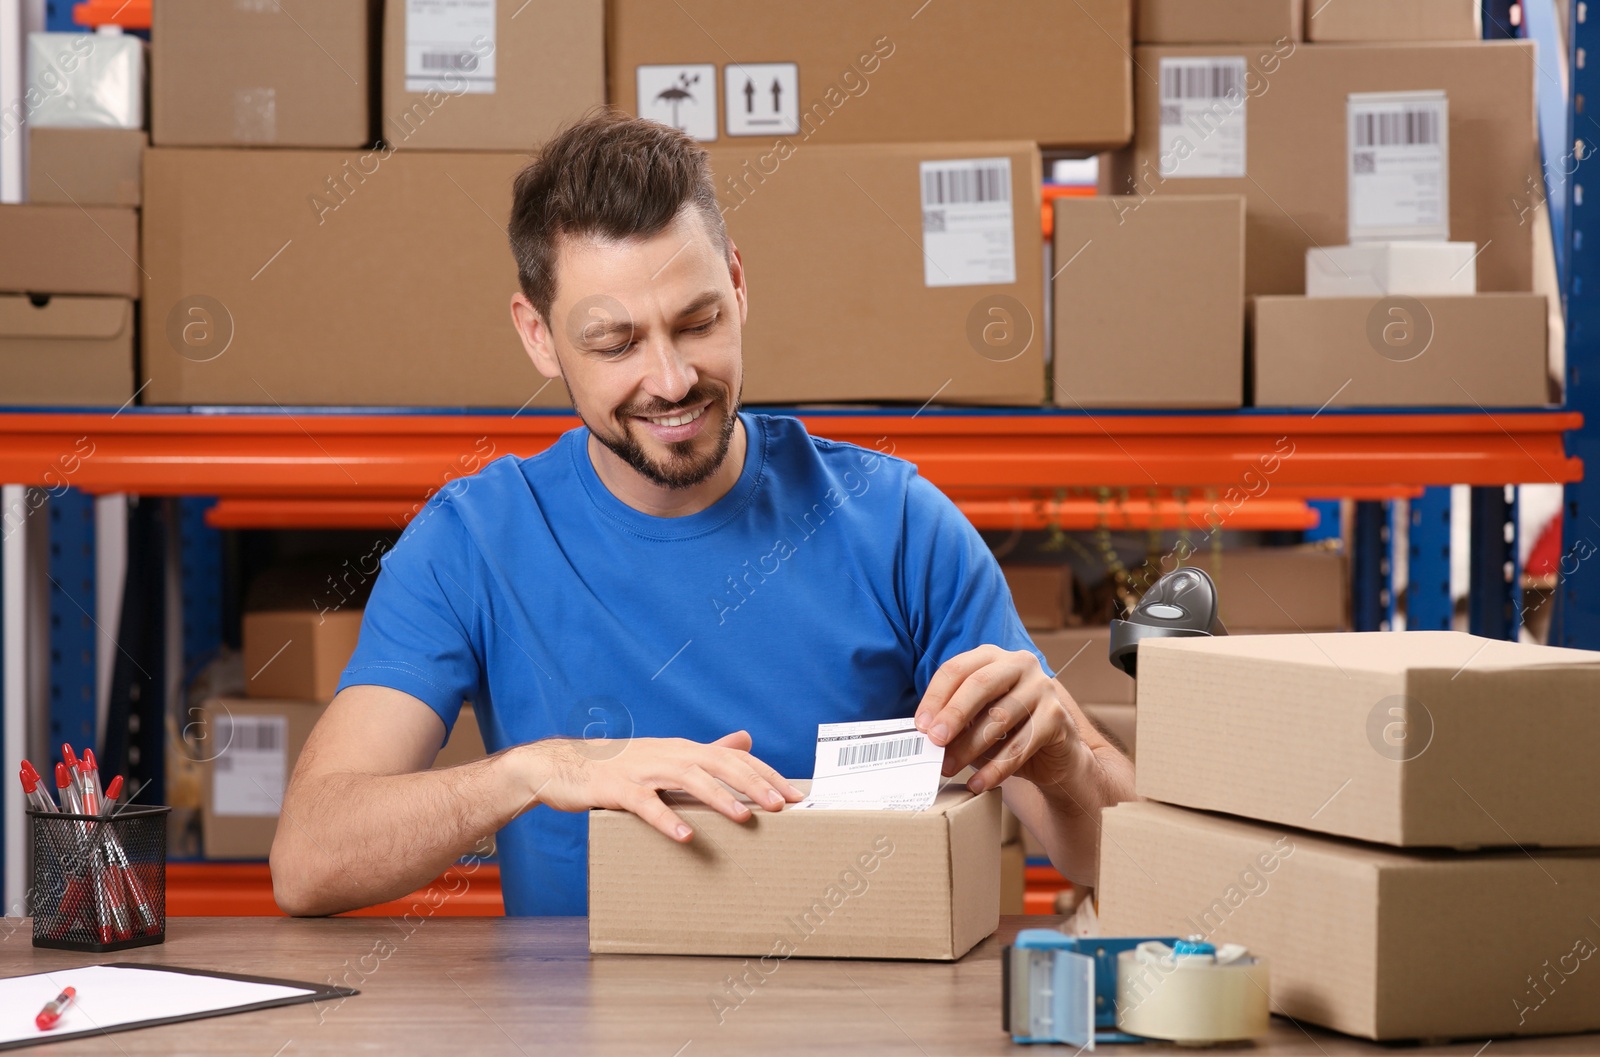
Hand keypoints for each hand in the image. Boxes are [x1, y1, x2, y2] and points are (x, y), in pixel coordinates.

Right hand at [521, 730, 803, 841]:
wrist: (562, 767)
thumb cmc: (620, 767)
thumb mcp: (667, 757)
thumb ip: (707, 753)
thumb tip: (746, 741)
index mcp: (684, 749)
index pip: (735, 758)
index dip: (766, 774)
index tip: (796, 794)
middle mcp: (669, 754)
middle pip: (719, 764)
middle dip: (753, 784)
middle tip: (782, 805)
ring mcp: (642, 770)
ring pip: (688, 780)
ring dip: (718, 798)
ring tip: (744, 818)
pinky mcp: (617, 789)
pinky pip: (646, 805)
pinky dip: (666, 819)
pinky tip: (684, 837)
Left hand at [913, 646, 1086, 795]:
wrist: (1056, 757)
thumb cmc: (1008, 733)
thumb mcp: (977, 720)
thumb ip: (954, 720)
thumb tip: (924, 735)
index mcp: (993, 657)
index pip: (957, 669)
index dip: (935, 697)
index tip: (920, 725)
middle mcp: (1020, 664)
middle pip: (980, 683)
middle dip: (953, 714)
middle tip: (934, 741)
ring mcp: (1043, 688)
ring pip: (1000, 716)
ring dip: (970, 746)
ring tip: (949, 767)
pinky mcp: (1057, 717)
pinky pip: (1022, 744)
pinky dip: (996, 768)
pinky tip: (978, 783)